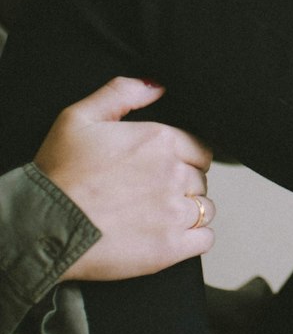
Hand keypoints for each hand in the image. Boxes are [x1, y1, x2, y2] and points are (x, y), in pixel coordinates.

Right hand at [33, 77, 215, 281]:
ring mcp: (174, 212)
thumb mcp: (79, 117)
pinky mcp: (171, 247)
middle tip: (153, 193)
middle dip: (183, 184)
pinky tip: (171, 235)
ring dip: (189, 211)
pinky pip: (205, 239)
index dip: (183, 158)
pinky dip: (194, 238)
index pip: (199, 148)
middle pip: (201, 178)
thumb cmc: (58, 174)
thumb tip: (156, 86)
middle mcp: (173, 174)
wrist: (43, 225)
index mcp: (159, 141)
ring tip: (158, 215)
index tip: (162, 168)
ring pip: (206, 208)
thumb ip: (122, 93)